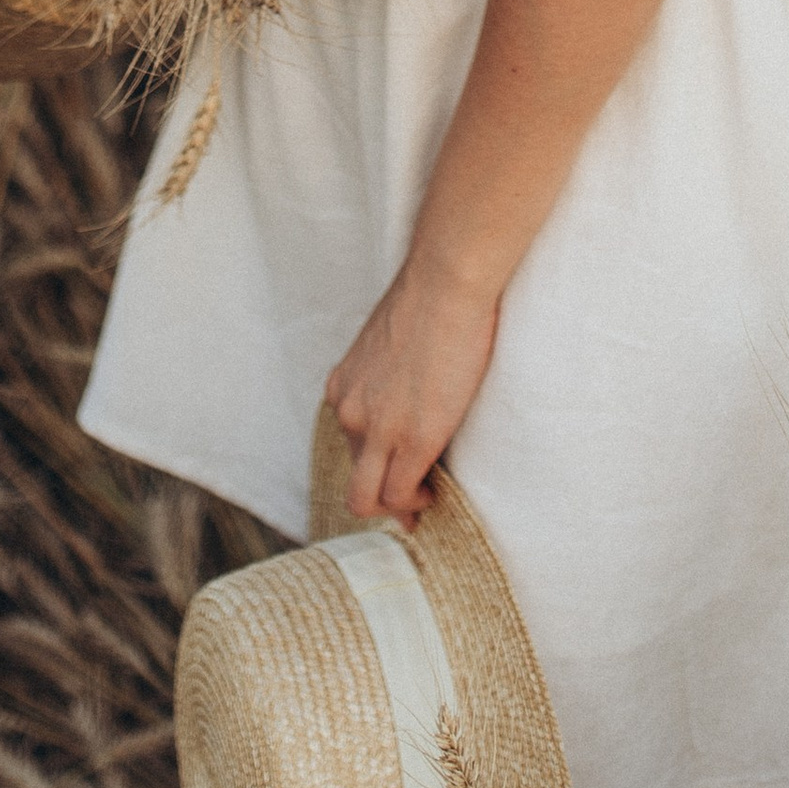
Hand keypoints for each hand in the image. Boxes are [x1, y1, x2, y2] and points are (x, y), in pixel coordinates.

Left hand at [326, 258, 500, 525]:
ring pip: (365, 499)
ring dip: (395, 506)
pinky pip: (399, 495)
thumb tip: (408, 393)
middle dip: (380, 496)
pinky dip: (414, 503)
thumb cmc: (430, 296)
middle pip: (352, 477)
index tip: (398, 469)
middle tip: (412, 497)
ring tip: (425, 493)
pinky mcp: (411, 440)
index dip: (375, 463)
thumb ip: (387, 373)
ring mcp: (376, 429)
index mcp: (342, 386)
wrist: (446, 281)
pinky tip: (435, 489)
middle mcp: (348, 412)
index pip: (348, 443)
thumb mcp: (390, 341)